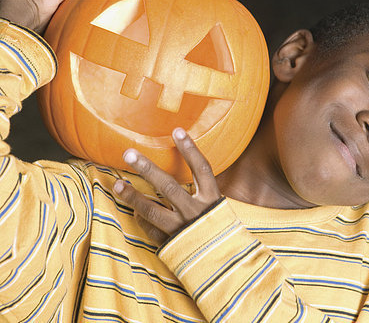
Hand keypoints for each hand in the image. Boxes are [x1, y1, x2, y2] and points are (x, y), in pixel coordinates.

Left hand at [112, 128, 222, 244]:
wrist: (226, 264)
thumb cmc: (220, 231)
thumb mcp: (218, 208)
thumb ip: (203, 193)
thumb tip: (179, 174)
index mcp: (212, 200)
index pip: (202, 169)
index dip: (190, 149)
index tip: (177, 131)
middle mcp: (197, 212)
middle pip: (169, 186)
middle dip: (147, 169)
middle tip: (128, 154)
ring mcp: (182, 229)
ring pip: (152, 210)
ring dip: (133, 196)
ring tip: (117, 184)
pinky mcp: (172, 244)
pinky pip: (151, 230)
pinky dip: (142, 219)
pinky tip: (134, 210)